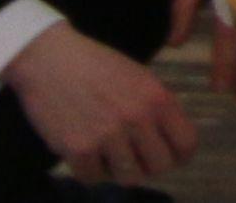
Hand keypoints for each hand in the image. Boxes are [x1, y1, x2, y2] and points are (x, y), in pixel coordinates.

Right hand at [2, 23, 198, 182]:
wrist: (48, 59)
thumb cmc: (95, 66)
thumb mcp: (140, 77)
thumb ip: (159, 108)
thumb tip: (172, 141)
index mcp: (158, 98)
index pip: (186, 144)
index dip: (180, 155)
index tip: (170, 157)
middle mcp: (136, 118)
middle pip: (160, 166)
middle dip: (150, 165)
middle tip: (137, 158)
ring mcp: (107, 135)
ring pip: (129, 177)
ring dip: (120, 170)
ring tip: (110, 155)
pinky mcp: (77, 148)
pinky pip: (93, 177)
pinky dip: (90, 171)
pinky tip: (87, 154)